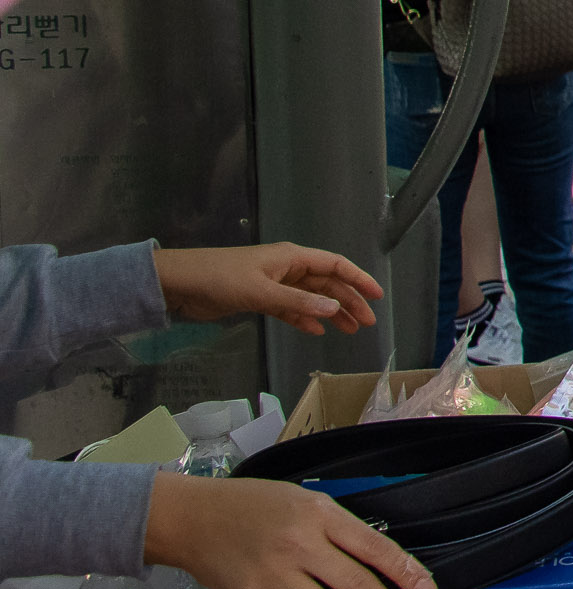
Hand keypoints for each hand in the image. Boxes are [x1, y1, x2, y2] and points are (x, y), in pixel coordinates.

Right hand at [143, 472, 434, 588]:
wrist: (194, 517)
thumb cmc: (254, 504)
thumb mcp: (304, 500)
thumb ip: (336, 527)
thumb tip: (374, 560)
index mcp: (321, 515)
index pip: (374, 547)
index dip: (405, 571)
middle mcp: (302, 545)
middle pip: (357, 584)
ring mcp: (275, 576)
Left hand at [153, 245, 380, 335]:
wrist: (179, 284)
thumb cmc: (220, 278)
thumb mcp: (261, 291)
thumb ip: (298, 302)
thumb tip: (334, 308)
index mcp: (292, 258)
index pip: (335, 265)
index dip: (358, 279)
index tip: (377, 296)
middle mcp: (288, 269)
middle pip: (327, 284)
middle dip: (348, 301)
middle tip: (367, 322)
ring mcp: (275, 284)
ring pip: (312, 298)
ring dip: (330, 312)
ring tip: (350, 330)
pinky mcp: (261, 299)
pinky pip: (292, 309)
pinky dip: (305, 319)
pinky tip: (317, 330)